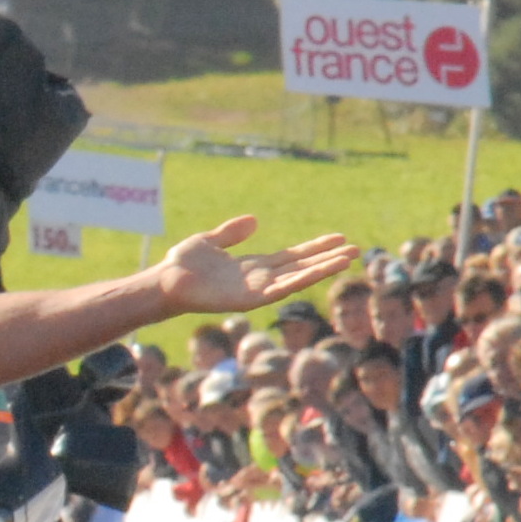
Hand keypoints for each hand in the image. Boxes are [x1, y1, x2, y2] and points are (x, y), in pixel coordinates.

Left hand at [153, 217, 357, 315]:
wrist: (165, 282)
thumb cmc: (182, 265)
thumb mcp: (210, 241)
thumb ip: (231, 233)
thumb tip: (253, 220)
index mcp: (252, 265)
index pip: (291, 257)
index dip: (314, 248)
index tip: (338, 238)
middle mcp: (259, 278)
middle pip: (301, 267)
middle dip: (327, 258)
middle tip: (355, 248)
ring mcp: (256, 290)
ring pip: (297, 278)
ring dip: (322, 269)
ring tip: (348, 258)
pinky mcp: (249, 300)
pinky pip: (281, 289)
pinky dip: (301, 280)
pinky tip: (321, 271)